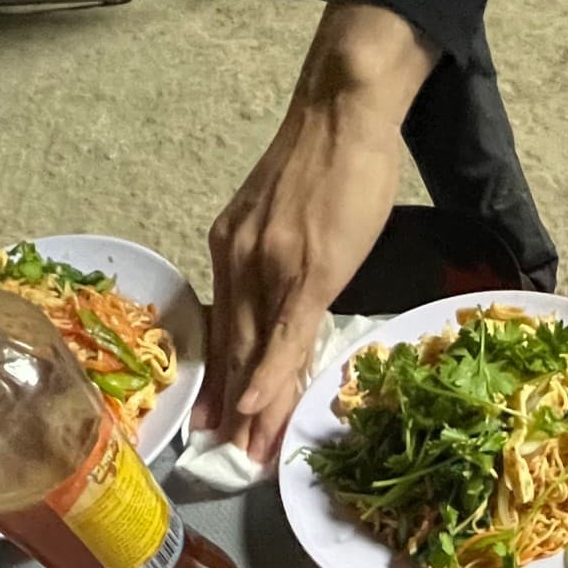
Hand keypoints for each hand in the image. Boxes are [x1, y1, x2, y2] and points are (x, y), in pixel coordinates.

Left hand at [203, 0, 436, 465]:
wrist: (346, 108)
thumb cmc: (330, 154)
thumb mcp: (288, 212)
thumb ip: (279, 254)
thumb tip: (290, 298)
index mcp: (231, 246)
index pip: (227, 328)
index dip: (226, 380)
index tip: (221, 422)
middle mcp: (237, 258)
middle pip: (233, 348)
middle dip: (232, 410)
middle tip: (229, 458)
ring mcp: (268, 265)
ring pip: (254, 351)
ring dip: (252, 409)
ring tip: (251, 456)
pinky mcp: (306, 270)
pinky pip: (284, 336)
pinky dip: (269, 378)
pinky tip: (261, 412)